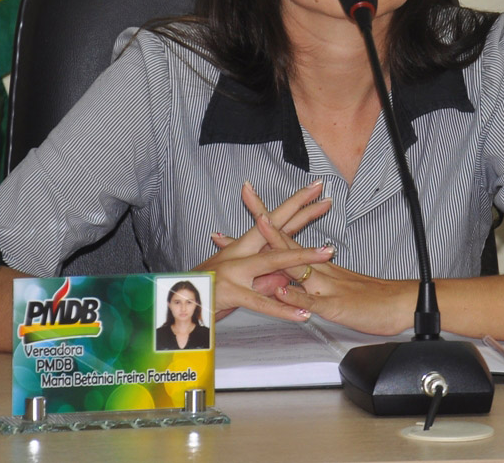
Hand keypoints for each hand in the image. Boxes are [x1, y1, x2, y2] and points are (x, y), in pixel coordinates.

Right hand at [196, 181, 333, 322]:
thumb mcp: (240, 282)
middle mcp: (241, 252)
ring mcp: (236, 270)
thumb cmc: (207, 291)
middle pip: (277, 228)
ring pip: (274, 260)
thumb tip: (287, 277)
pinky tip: (303, 313)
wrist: (175, 299)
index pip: (274, 220)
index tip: (315, 189)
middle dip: (303, 212)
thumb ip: (264, 278)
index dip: (295, 204)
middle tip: (327, 198)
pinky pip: (262, 302)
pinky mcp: (232, 292)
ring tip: (328, 252)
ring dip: (303, 257)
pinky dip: (284, 309)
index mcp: (244, 247)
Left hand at [251, 212, 416, 336]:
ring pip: (298, 262)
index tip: (249, 200)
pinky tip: (283, 290)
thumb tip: (291, 281)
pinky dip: (297, 296)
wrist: (404, 304)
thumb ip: (314, 283)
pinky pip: (314, 300)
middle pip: (287, 238)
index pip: (288, 236)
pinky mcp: (336, 307)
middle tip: (246, 193)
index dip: (267, 219)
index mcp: (319, 264)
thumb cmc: (373, 299)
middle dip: (264, 218)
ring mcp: (327, 285)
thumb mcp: (338, 288)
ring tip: (261, 225)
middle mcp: (320, 268)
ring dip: (278, 244)